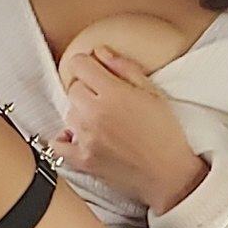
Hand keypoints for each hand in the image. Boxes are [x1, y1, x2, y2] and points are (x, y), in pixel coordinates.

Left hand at [53, 46, 209, 214]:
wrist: (170, 175)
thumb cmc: (166, 135)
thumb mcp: (153, 93)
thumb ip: (124, 68)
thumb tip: (100, 52)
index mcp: (113, 93)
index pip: (79, 65)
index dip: (86, 65)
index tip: (92, 70)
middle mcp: (95, 114)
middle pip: (74, 89)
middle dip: (88, 91)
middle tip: (107, 101)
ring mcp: (85, 138)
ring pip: (69, 113)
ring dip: (81, 114)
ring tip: (103, 123)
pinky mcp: (81, 160)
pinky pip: (57, 143)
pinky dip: (65, 138)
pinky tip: (80, 136)